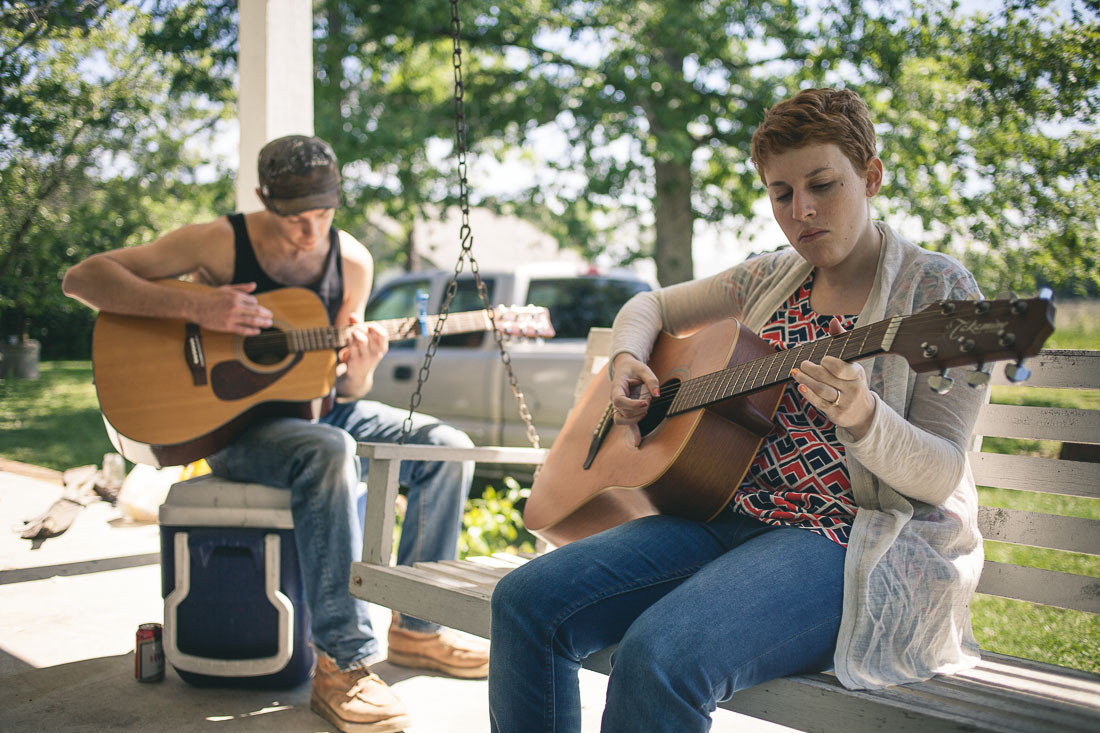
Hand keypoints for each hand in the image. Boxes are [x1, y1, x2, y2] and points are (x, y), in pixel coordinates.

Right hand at [193, 282, 273, 334]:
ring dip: (262, 323)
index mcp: (236, 296)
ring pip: (251, 321)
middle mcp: (235, 306)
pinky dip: (252, 331)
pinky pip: (243, 330)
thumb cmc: (211, 297)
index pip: (253, 301)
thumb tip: (254, 285)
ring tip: (268, 324)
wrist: (196, 306)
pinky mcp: (227, 326)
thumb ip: (242, 288)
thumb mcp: (227, 288)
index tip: (257, 307)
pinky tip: (257, 331)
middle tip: (271, 317)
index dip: (256, 305)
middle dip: (265, 314)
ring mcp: (231, 317)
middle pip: (256, 311)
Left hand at [338, 315, 388, 394]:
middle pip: (370, 332)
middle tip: (355, 328)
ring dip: (354, 331)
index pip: (383, 333)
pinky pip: (351, 345)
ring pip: (361, 338)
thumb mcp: (365, 343)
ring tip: (352, 333)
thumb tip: (352, 314)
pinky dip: (348, 339)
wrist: (357, 378)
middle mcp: (376, 354)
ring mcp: (366, 358)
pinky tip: (347, 340)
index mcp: (382, 349)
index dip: (374, 326)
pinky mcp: (355, 361)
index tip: (367, 326)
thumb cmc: (362, 355)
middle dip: (360, 326)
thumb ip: (359, 326)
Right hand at [610, 353, 659, 446]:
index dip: (631, 404)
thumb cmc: (633, 368)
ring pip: (621, 420)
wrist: (624, 368)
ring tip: (645, 410)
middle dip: (638, 409)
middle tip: (648, 400)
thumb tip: (657, 395)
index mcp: (616, 387)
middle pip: (622, 412)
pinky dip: (633, 433)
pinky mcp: (625, 411)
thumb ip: (651, 380)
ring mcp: (618, 407)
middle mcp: (615, 399)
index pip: (618, 401)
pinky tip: (638, 443)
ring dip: (634, 419)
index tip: (645, 402)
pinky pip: (627, 424)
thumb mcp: (643, 368)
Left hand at [790, 317, 875, 438]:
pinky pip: (819, 403)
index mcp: (857, 374)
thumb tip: (833, 321)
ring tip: (796, 373)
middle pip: (828, 378)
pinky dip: (809, 394)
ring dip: (806, 380)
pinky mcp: (836, 414)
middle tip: (802, 364)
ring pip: (822, 390)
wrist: (863, 413)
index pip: (842, 368)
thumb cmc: (852, 382)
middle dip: (812, 370)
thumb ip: (841, 341)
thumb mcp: (852, 363)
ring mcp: (844, 403)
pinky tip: (800, 386)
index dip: (829, 363)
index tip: (822, 359)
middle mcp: (852, 389)